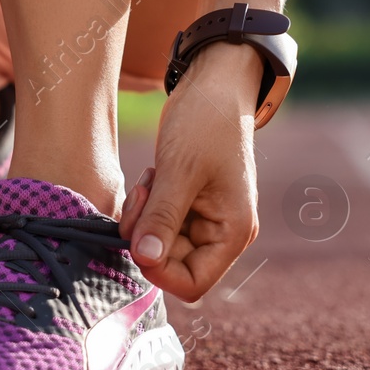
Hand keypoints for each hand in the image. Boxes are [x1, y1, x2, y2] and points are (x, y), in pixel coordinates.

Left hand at [119, 42, 260, 300]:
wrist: (214, 85)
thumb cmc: (206, 122)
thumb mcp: (180, 170)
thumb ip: (162, 217)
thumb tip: (144, 261)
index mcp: (232, 232)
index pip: (192, 284)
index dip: (158, 269)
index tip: (137, 237)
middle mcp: (221, 233)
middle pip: (171, 265)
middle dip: (147, 236)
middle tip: (142, 195)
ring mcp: (204, 220)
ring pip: (158, 244)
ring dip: (144, 218)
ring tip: (149, 179)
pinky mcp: (187, 205)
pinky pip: (157, 224)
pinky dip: (146, 206)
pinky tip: (152, 176)